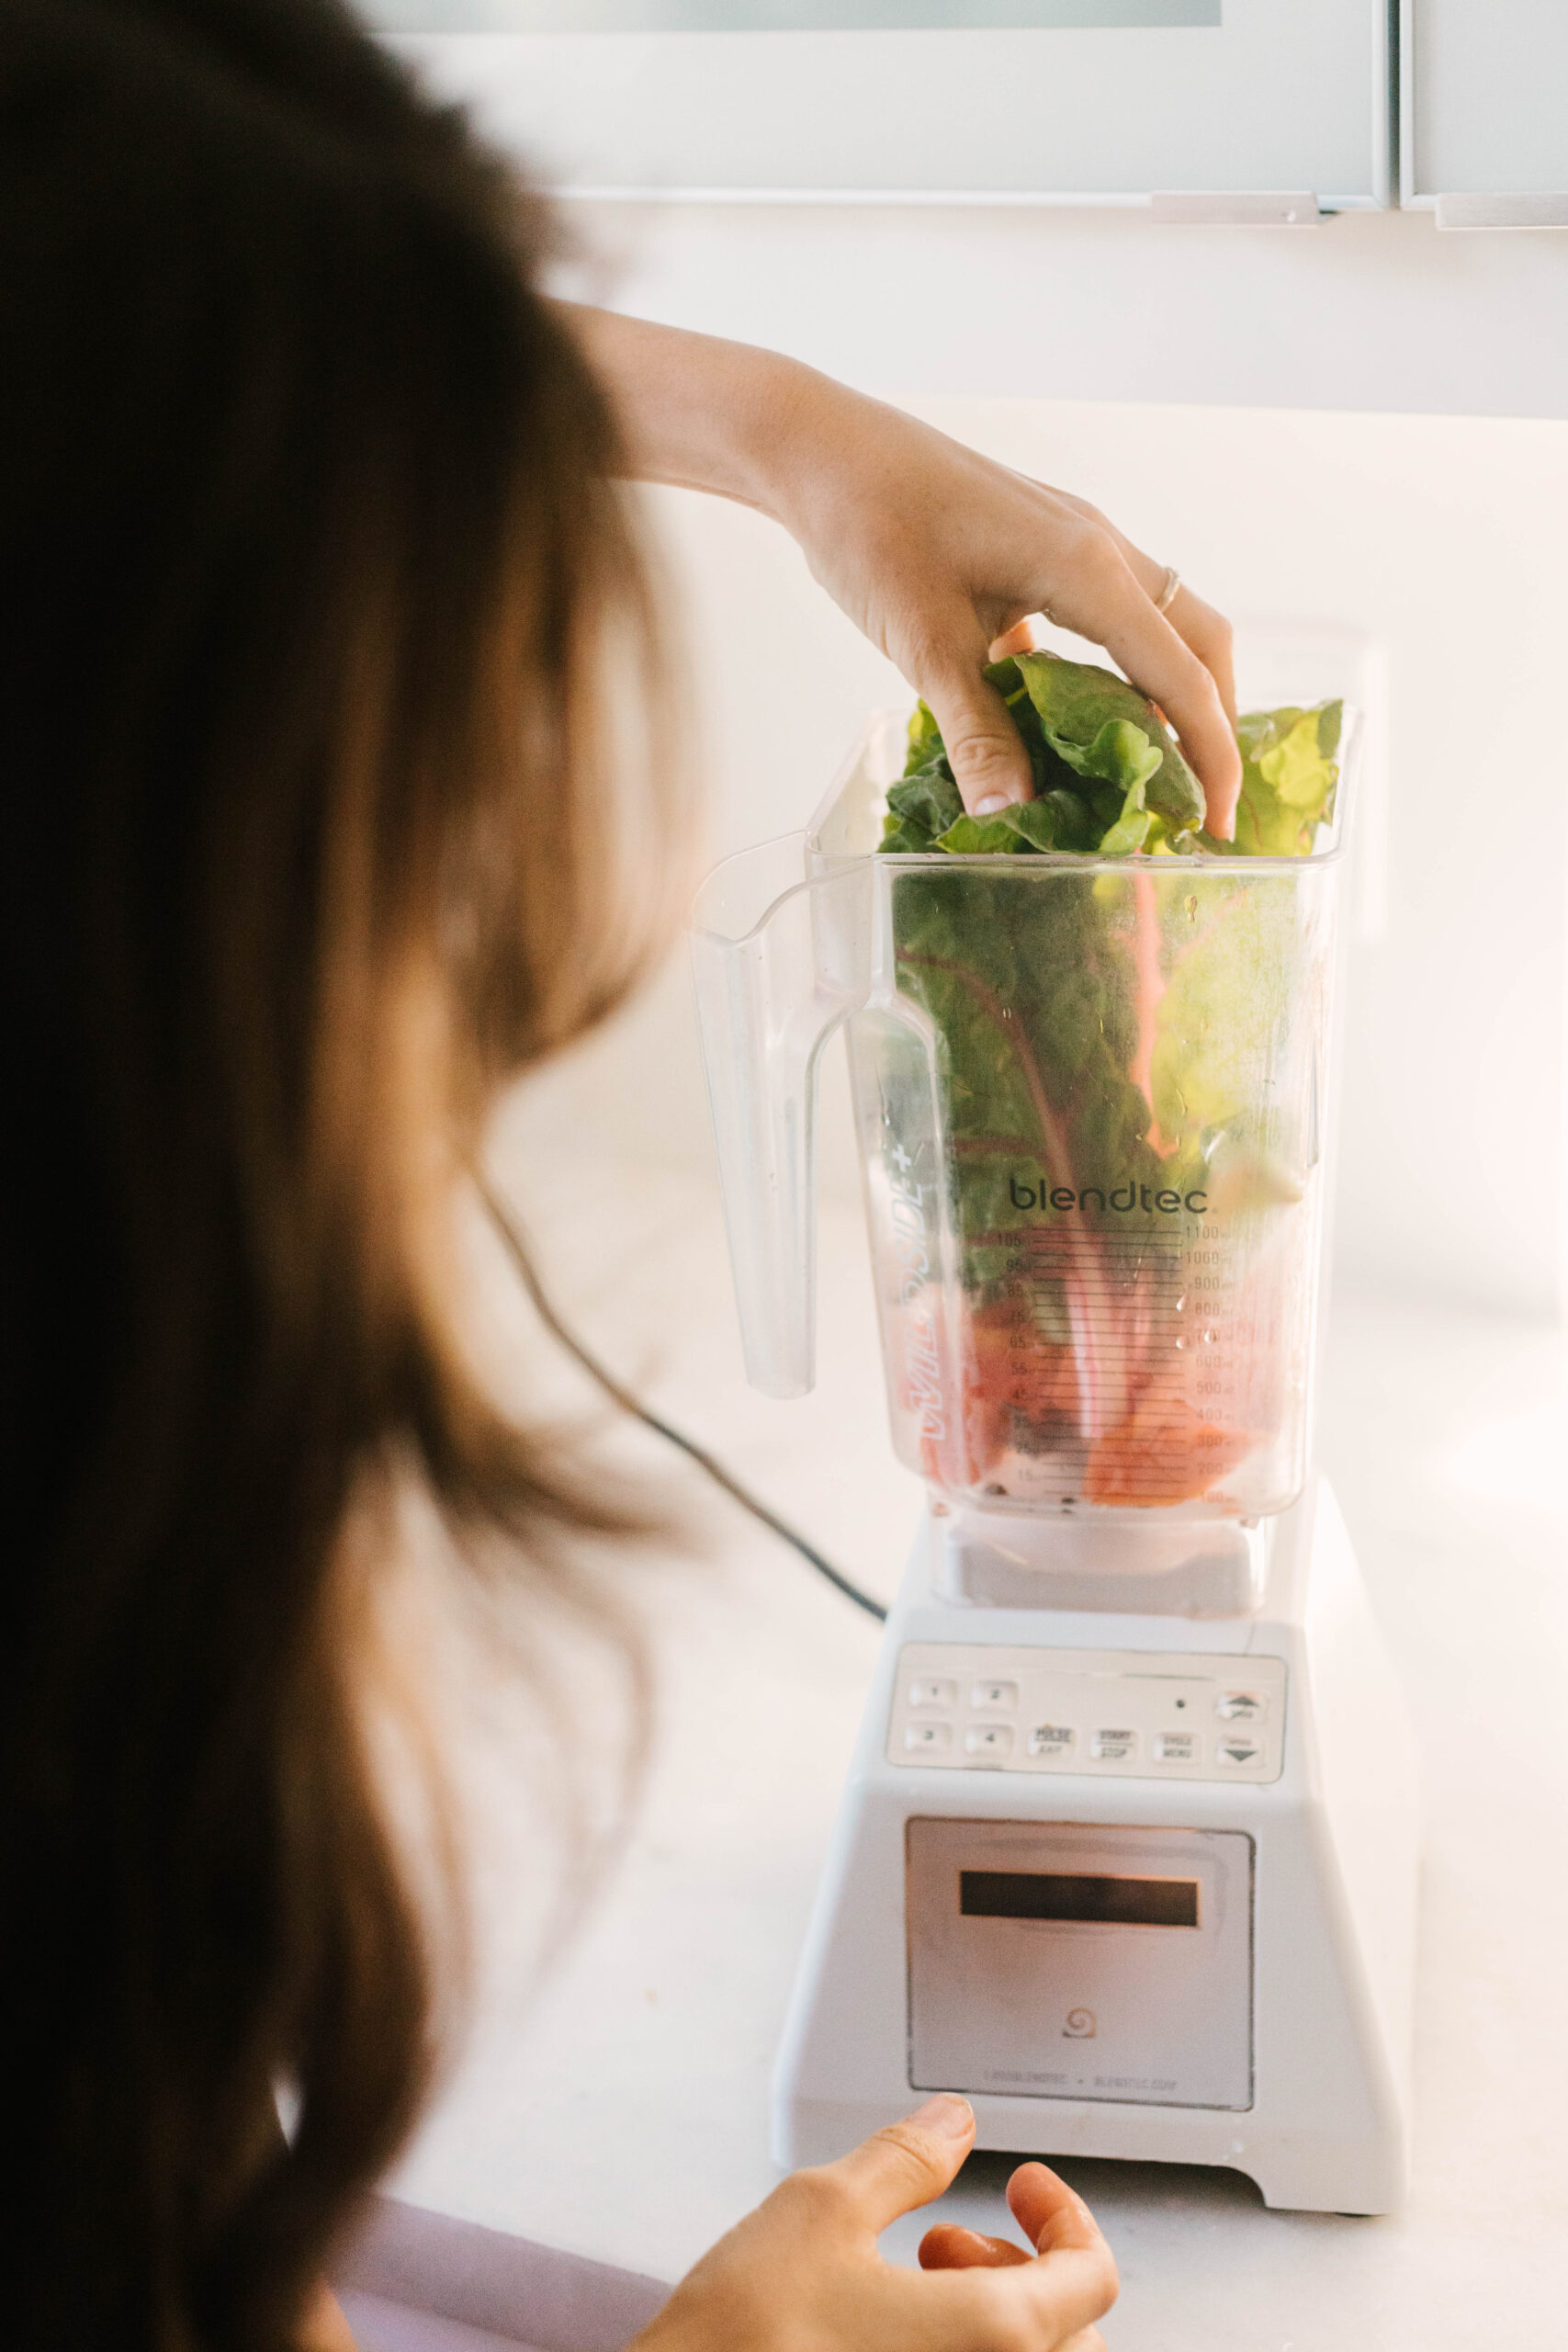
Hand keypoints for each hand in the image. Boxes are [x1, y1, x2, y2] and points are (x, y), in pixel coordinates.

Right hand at [629, 2095, 1116, 2351]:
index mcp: (993, 2337)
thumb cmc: (738, 2345)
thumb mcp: (818, 2209)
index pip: (1092, 2277)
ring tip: (910, 2283)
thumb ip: (905, 2158)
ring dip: (992, 2317)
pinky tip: (887, 2333)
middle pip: (1070, 2337)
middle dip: (1023, 2270)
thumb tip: (955, 2124)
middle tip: (949, 2239)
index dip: (1066, 2215)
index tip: (1026, 2186)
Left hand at [770, 375, 1239, 833]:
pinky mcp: (1036, 548)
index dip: (1210, 755)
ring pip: (1154, 623)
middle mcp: (1098, 547)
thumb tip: (1014, 818)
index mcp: (1086, 567)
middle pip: (1196, 639)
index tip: (1217, 825)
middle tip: (1200, 802)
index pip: (1181, 674)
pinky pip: (1098, 617)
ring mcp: (1071, 541)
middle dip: (1212, 722)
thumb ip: (977, 735)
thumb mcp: (924, 645)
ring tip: (1152, 770)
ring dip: (1165, 694)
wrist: (822, 448)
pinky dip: (1106, 672)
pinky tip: (1074, 727)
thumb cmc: (870, 527)